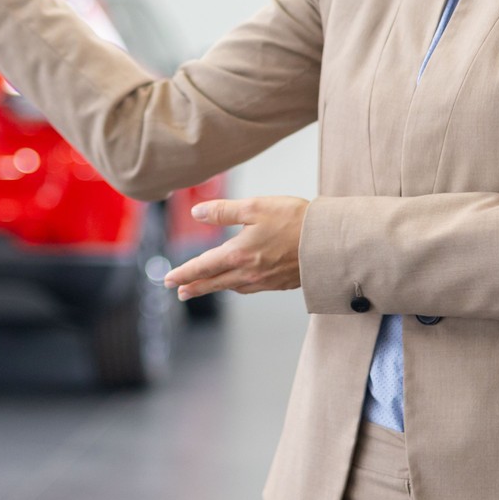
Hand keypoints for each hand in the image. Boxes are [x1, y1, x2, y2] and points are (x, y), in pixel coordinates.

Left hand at [164, 196, 308, 299]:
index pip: (203, 266)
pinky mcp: (280, 283)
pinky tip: (238, 283)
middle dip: (194, 286)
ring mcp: (265, 281)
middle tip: (179, 292)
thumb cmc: (294, 220)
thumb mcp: (255, 207)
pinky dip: (237, 286)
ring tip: (203, 288)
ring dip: (214, 288)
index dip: (183, 273)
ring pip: (232, 287)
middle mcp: (249, 272)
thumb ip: (223, 211)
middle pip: (214, 283)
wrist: (329, 242)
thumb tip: (196, 213)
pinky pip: (251, 288)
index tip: (169, 279)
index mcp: (238, 254)